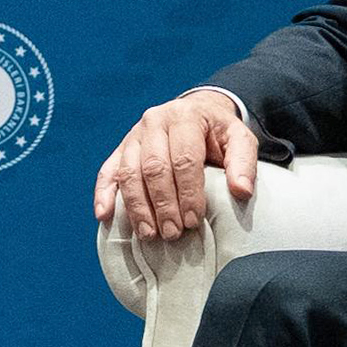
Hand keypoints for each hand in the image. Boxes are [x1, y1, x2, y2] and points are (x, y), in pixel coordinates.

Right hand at [95, 86, 259, 244]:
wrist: (196, 112)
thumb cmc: (217, 133)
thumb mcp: (239, 139)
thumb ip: (243, 163)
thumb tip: (242, 192)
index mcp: (184, 117)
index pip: (184, 159)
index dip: (188, 193)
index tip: (194, 221)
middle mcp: (154, 122)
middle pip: (154, 168)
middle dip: (163, 205)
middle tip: (172, 234)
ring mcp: (134, 135)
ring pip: (129, 173)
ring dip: (137, 207)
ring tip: (149, 234)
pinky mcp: (120, 149)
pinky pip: (107, 172)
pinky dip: (103, 194)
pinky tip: (104, 215)